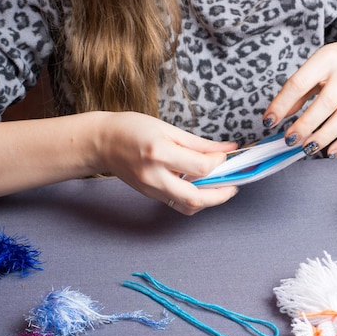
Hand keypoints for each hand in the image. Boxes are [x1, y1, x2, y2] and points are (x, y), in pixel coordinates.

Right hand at [96, 112, 238, 214]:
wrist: (102, 142)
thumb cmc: (133, 129)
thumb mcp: (168, 129)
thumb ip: (199, 143)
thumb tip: (227, 149)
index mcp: (159, 153)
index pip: (200, 167)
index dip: (219, 163)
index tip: (225, 156)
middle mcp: (154, 176)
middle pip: (195, 198)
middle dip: (221, 195)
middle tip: (234, 185)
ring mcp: (151, 189)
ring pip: (187, 206)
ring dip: (209, 201)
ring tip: (221, 188)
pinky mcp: (151, 195)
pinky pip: (177, 203)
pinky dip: (194, 198)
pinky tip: (201, 187)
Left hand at [263, 41, 336, 157]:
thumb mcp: (315, 67)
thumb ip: (296, 91)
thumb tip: (276, 115)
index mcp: (326, 59)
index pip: (300, 83)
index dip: (282, 104)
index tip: (269, 121)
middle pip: (327, 103)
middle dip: (306, 125)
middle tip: (290, 139)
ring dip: (324, 136)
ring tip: (307, 148)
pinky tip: (330, 152)